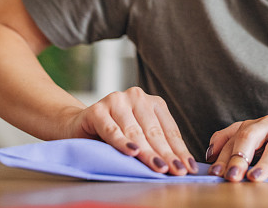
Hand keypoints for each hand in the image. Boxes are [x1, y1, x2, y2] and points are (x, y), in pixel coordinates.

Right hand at [61, 86, 197, 174]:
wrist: (79, 127)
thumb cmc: (114, 135)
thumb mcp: (139, 138)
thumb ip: (155, 145)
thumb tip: (180, 165)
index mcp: (152, 102)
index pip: (169, 129)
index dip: (179, 150)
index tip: (188, 168)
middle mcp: (136, 97)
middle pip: (154, 132)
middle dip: (167, 154)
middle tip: (177, 171)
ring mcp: (116, 100)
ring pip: (135, 132)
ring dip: (148, 153)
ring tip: (159, 168)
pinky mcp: (97, 110)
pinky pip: (112, 131)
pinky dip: (122, 143)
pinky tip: (133, 153)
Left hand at [205, 114, 267, 181]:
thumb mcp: (256, 134)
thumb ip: (233, 140)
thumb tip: (210, 155)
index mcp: (254, 124)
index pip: (234, 137)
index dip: (223, 155)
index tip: (215, 173)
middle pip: (250, 136)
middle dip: (239, 157)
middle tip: (231, 177)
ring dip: (264, 163)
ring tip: (254, 178)